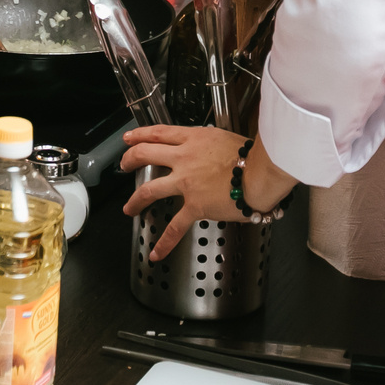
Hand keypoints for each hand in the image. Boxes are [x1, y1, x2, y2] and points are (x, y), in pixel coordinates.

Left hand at [120, 125, 293, 260]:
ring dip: (135, 199)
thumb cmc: (252, 156)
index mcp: (194, 139)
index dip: (140, 134)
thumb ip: (211, 144)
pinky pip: (175, 227)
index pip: (159, 133)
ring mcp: (186, 182)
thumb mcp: (227, 138)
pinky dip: (164, 241)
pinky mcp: (194, 206)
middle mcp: (184, 158)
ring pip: (149, 189)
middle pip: (146, 153)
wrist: (260, 174)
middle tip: (124, 165)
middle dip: (129, 159)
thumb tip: (209, 148)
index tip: (130, 138)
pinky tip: (156, 251)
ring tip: (129, 207)